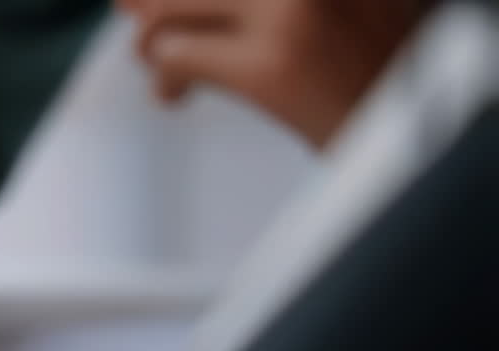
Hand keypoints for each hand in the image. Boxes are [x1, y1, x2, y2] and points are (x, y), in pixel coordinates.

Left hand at [118, 0, 431, 146]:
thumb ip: (260, 2)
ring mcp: (291, 9)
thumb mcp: (319, 6)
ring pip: (170, 10)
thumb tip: (145, 1)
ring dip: (151, 44)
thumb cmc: (369, 69)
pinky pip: (177, 56)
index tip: (147, 10)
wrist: (417, 127)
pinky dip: (165, 80)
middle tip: (144, 31)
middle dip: (154, 8)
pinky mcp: (273, 62)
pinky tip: (175, 96)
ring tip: (162, 67)